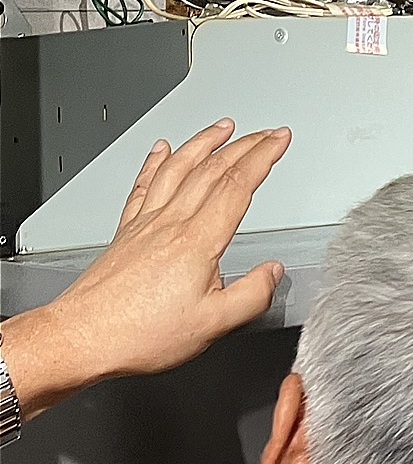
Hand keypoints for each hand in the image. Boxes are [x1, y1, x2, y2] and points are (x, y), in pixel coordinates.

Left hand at [0, 119, 289, 419]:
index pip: (238, 185)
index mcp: (197, 241)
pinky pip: (144, 184)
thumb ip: (250, 296)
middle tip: (267, 132)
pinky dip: (155, 161)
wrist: (82, 336)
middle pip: (213, 169)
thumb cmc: (139, 334)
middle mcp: (172, 223)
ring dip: (204, 141)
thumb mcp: (211, 326)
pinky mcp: (126, 230)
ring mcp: (146, 222)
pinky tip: (160, 149)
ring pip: (179, 167)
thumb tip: (272, 273)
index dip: (264, 156)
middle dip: (246, 144)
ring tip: (223, 127)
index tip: (279, 140)